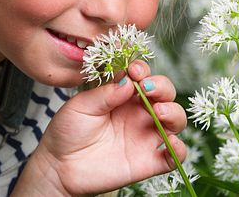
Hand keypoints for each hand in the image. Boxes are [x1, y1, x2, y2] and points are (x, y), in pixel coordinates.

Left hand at [13, 60, 187, 196]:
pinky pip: (174, 156)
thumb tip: (128, 81)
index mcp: (124, 96)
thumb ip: (104, 93)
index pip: (144, 76)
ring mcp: (146, 136)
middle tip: (147, 89)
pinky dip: (179, 150)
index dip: (143, 70)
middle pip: (165, 94)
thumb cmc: (68, 132)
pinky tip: (171, 143)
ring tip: (158, 112)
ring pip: (175, 120)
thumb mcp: (80, 106)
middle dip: (162, 87)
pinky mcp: (149, 161)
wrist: (59, 167)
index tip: (134, 71)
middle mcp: (139, 113)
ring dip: (173, 112)